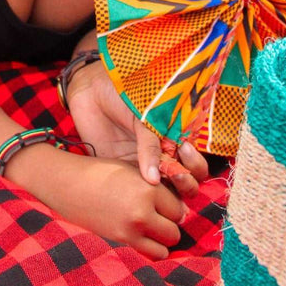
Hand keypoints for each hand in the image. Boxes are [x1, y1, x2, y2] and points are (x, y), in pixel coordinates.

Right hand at [13, 145, 189, 259]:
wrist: (69, 184)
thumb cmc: (101, 173)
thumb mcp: (131, 171)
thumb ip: (155, 187)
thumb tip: (181, 209)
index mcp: (148, 186)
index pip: (178, 206)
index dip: (172, 206)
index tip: (164, 205)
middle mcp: (143, 208)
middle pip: (176, 227)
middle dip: (169, 224)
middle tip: (158, 217)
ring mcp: (132, 227)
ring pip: (167, 244)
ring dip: (162, 238)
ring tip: (150, 228)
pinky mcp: (122, 240)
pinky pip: (152, 253)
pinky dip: (152, 248)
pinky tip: (141, 237)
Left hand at [66, 58, 207, 196]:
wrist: (91, 90)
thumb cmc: (122, 94)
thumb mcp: (142, 114)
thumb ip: (150, 143)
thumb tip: (153, 178)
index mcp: (173, 137)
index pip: (194, 161)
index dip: (194, 163)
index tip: (184, 150)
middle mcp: (162, 155)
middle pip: (185, 182)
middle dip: (186, 183)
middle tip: (174, 172)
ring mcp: (143, 165)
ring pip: (164, 192)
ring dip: (166, 194)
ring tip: (155, 181)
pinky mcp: (123, 171)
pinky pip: (137, 191)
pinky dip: (139, 195)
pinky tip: (135, 186)